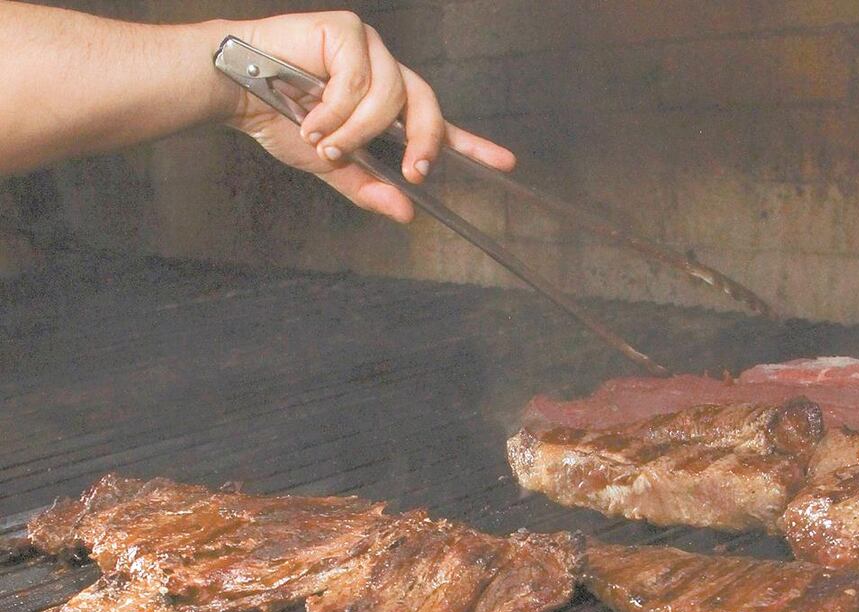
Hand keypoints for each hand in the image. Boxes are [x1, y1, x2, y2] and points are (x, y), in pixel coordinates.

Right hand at [224, 12, 515, 221]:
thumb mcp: (331, 164)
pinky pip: (359, 80)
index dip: (471, 144)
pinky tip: (307, 109)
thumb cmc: (278, 118)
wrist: (233, 89)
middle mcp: (385, 74)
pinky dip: (333, 107)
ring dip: (355, 130)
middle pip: (427, 108)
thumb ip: (369, 186)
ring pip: (389, 98)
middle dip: (423, 143)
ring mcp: (370, 49)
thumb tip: (406, 213)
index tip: (506, 163)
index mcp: (386, 106)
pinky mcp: (349, 31)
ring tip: (322, 137)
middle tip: (414, 171)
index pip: (438, 124)